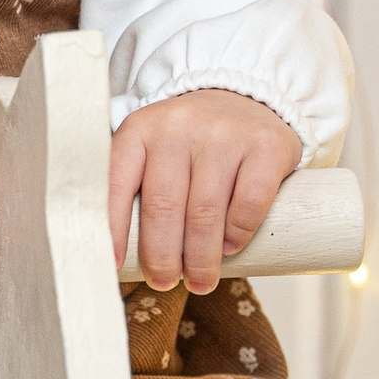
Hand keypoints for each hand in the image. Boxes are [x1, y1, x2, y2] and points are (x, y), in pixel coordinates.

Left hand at [110, 88, 301, 294]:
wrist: (247, 96)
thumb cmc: (192, 140)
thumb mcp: (154, 148)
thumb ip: (136, 186)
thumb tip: (121, 256)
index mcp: (140, 130)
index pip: (116, 184)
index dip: (113, 230)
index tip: (114, 265)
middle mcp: (178, 128)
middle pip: (163, 206)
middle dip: (161, 256)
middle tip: (163, 282)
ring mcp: (224, 135)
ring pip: (205, 212)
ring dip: (200, 257)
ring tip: (200, 280)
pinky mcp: (265, 147)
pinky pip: (248, 203)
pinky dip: (237, 233)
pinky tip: (230, 248)